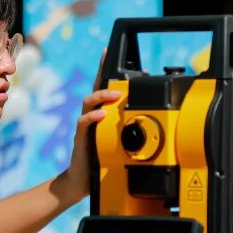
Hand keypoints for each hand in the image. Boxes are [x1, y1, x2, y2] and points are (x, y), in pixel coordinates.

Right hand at [55, 52, 119, 203]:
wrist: (82, 180)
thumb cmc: (102, 159)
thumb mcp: (120, 141)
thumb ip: (129, 128)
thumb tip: (151, 116)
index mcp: (102, 115)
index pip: (104, 87)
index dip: (105, 69)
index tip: (108, 52)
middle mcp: (92, 117)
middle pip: (95, 89)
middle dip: (102, 74)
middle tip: (117, 71)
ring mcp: (85, 126)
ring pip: (88, 103)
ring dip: (102, 96)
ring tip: (114, 95)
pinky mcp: (80, 138)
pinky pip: (83, 124)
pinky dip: (93, 118)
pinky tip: (102, 116)